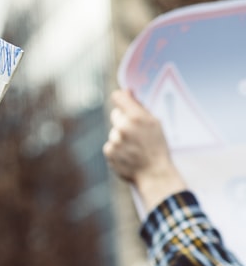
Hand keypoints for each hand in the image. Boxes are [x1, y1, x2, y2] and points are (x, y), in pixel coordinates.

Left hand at [102, 89, 186, 210]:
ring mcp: (115, 140)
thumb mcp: (154, 123)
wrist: (154, 174)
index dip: (121, 98)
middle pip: (115, 114)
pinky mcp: (109, 151)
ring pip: (113, 131)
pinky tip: (128, 154)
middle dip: (124, 120)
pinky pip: (110, 144)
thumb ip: (139, 106)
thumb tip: (127, 90)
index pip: (118, 97)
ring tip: (135, 147)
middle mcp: (124, 127)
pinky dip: (117, 148)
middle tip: (136, 132)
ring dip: (121, 136)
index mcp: (137, 117)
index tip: (124, 101)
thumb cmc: (157, 147)